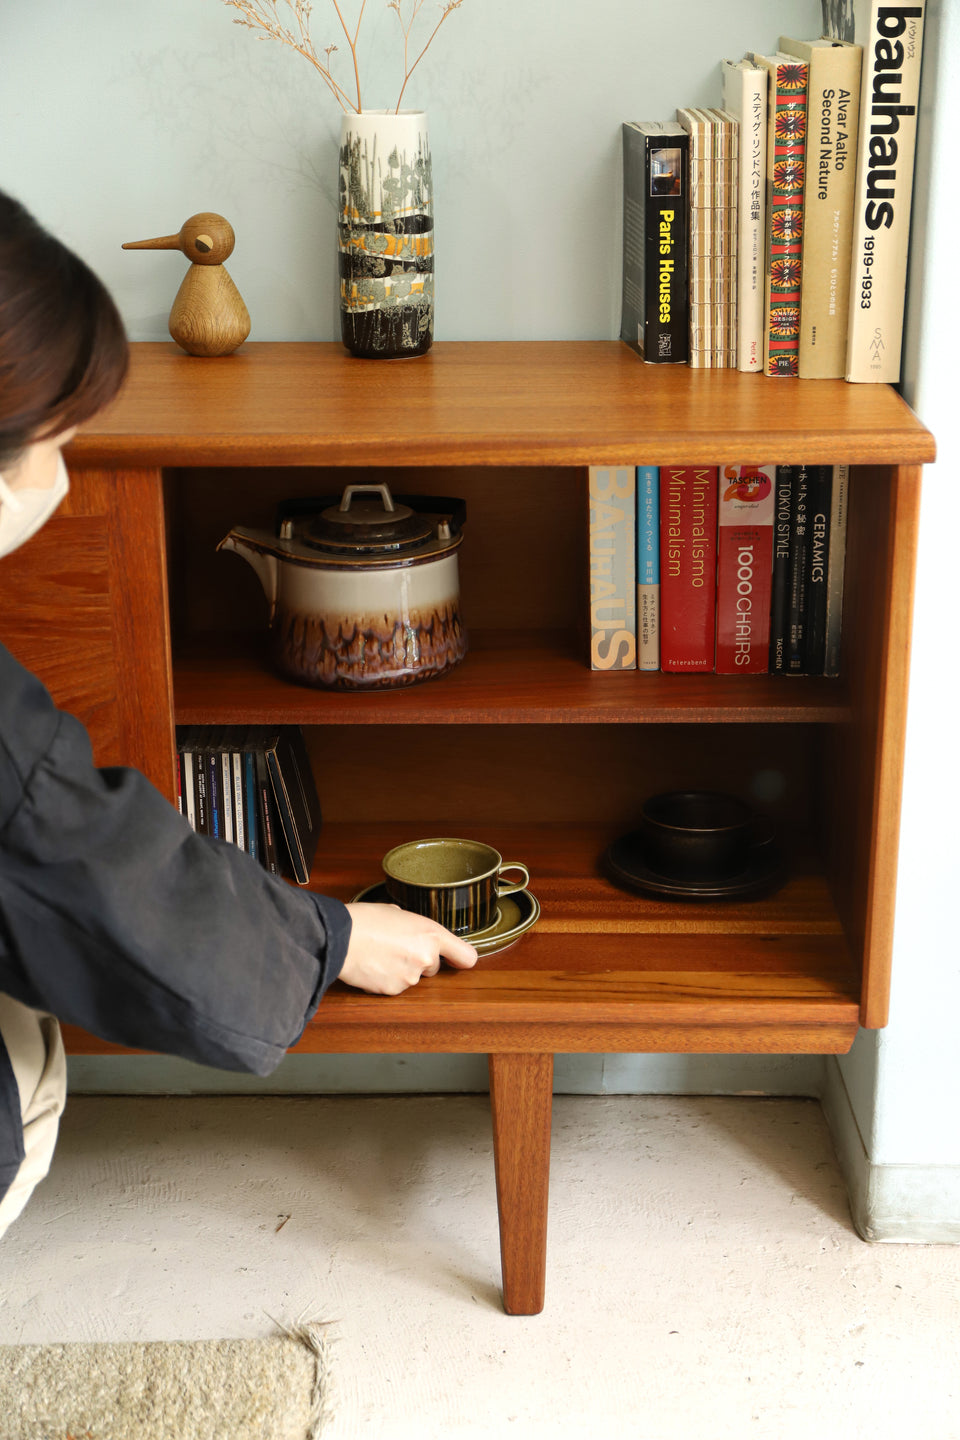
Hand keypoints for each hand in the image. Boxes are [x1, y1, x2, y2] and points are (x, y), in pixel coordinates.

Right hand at [339, 903, 478, 995]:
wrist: (339, 937)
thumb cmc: (364, 920)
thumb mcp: (396, 913)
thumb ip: (412, 926)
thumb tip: (409, 931)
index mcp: (431, 934)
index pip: (466, 956)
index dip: (461, 959)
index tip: (457, 960)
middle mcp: (426, 958)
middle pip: (433, 967)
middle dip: (419, 961)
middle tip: (396, 947)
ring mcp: (410, 978)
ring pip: (412, 978)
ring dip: (400, 970)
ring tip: (379, 953)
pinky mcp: (393, 991)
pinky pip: (394, 986)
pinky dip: (385, 979)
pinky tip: (372, 965)